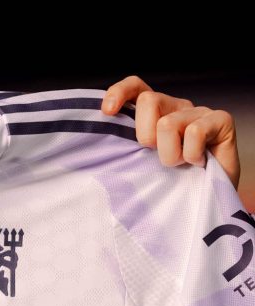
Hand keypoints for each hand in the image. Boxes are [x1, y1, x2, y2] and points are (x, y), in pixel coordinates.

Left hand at [101, 75, 239, 189]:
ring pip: (167, 124)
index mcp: (155, 114)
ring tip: (181, 166)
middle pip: (148, 101)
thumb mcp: (140, 166)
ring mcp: (199, 112)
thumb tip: (100, 141)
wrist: (206, 202)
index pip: (136, 88)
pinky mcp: (221, 120)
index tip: (107, 112)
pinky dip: (192, 154)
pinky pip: (194, 132)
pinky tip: (199, 163)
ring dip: (170, 155)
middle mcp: (176, 108)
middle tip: (157, 159)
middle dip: (145, 137)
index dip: (120, 92)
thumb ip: (125, 149)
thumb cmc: (169, 187)